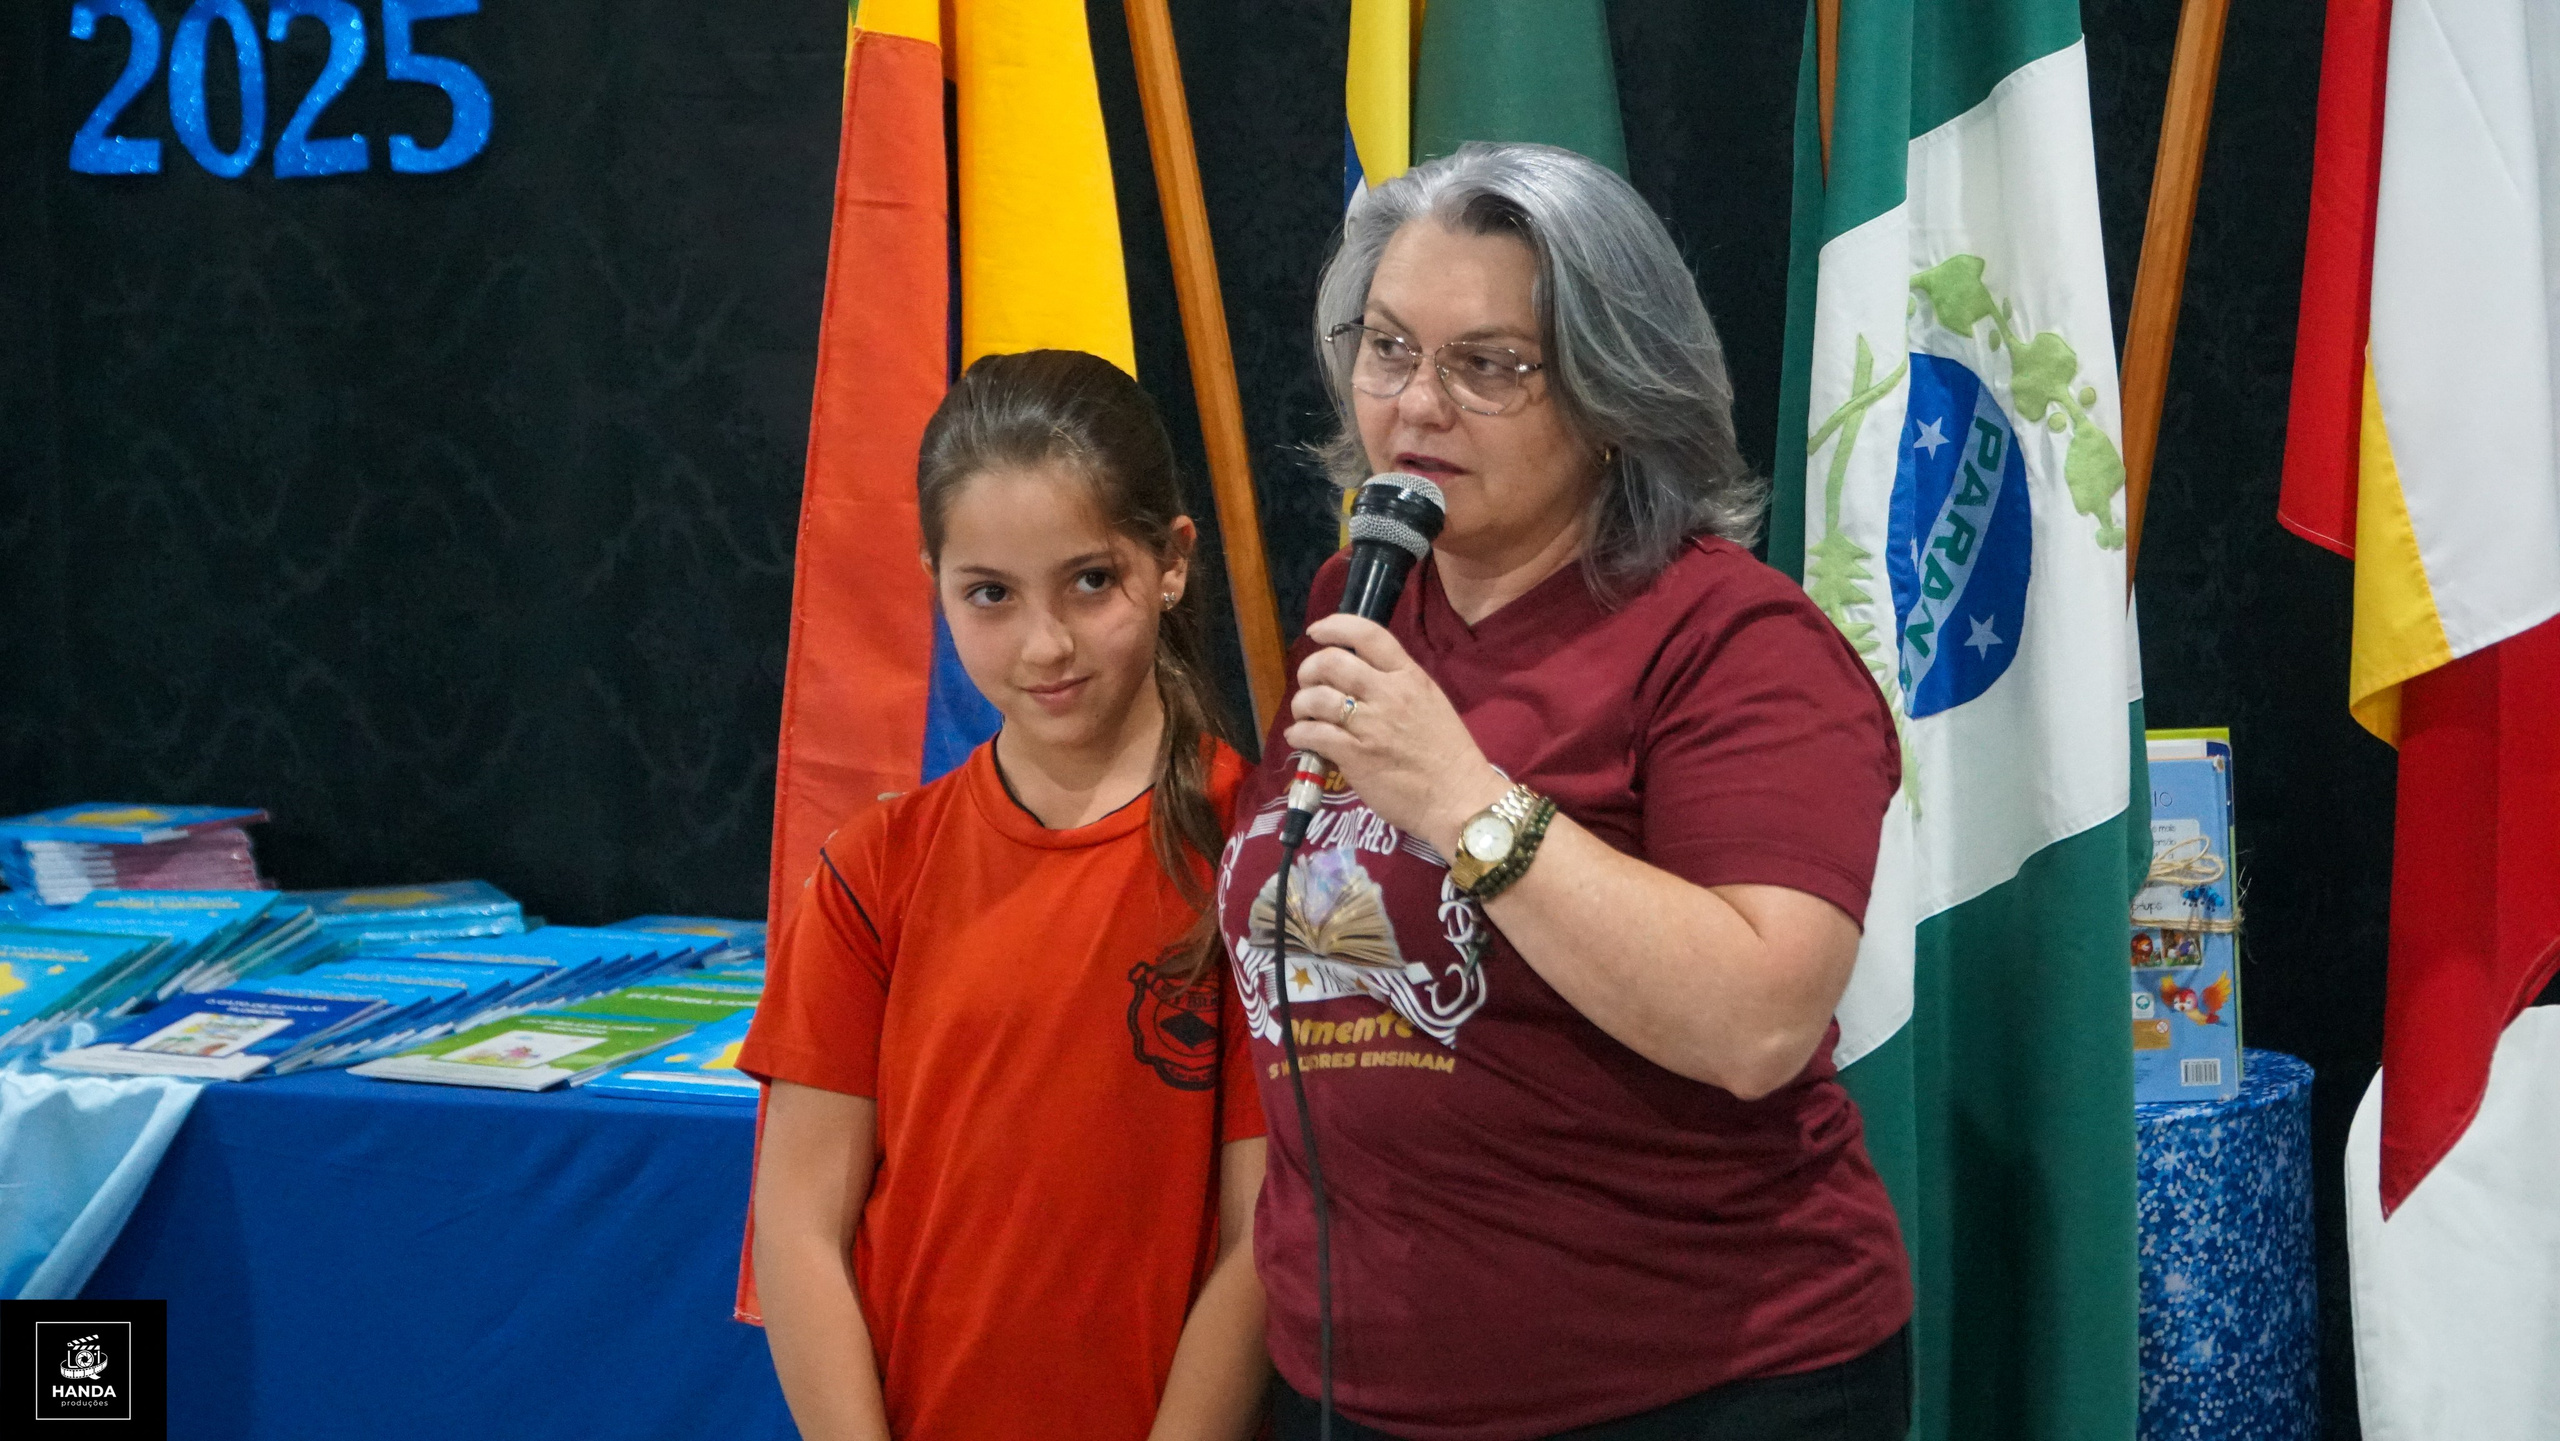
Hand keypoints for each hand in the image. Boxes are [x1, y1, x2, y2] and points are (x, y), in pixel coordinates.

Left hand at [1282, 615, 1509, 853]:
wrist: (1458, 799)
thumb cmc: (1448, 755)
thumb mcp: (1430, 704)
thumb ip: (1398, 686)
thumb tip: (1359, 679)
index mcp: (1409, 677)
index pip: (1367, 634)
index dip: (1334, 626)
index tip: (1317, 632)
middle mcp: (1388, 694)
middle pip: (1331, 662)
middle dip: (1309, 669)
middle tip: (1308, 683)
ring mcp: (1370, 725)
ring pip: (1316, 698)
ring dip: (1301, 704)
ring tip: (1304, 715)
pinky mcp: (1355, 756)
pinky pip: (1313, 734)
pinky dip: (1299, 735)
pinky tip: (1301, 739)